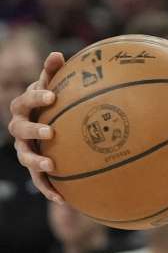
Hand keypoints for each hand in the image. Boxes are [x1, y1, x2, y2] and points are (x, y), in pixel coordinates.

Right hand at [8, 51, 65, 202]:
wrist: (44, 120)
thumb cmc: (50, 99)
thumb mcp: (51, 84)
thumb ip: (53, 72)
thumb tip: (57, 53)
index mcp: (23, 106)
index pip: (25, 100)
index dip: (37, 97)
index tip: (53, 95)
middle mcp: (19, 128)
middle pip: (20, 130)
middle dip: (34, 130)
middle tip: (51, 131)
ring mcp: (24, 148)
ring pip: (25, 156)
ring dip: (37, 161)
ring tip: (53, 165)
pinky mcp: (34, 165)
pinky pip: (39, 179)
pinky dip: (49, 188)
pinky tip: (63, 199)